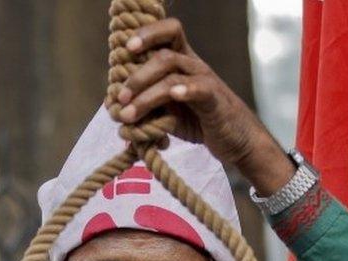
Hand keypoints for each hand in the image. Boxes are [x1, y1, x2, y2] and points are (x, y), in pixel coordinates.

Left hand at [114, 18, 293, 195]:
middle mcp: (193, 65)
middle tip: (120, 97)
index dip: (147, 34)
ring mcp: (205, 80)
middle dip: (137, 75)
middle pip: (163, 54)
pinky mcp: (215, 100)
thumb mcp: (166, 112)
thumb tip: (112, 106)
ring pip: (172, 73)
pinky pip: (199, 88)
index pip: (167, 33)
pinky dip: (184, 89)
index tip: (126, 49)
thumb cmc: (199, 122)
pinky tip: (172, 95)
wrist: (235, 140)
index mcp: (181, 62)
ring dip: (145, 94)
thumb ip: (143, 105)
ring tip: (128, 114)